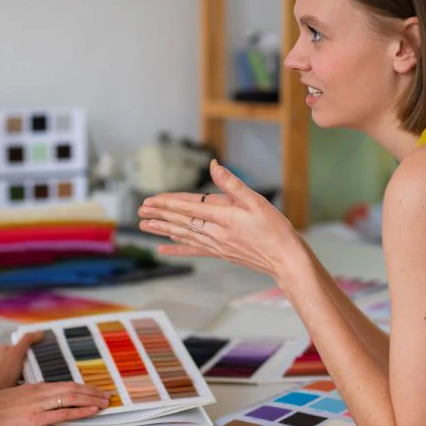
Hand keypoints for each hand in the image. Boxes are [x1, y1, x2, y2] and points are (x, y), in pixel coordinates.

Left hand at [0, 331, 43, 397]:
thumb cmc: (3, 371)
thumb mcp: (17, 351)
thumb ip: (28, 340)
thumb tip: (39, 333)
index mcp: (2, 350)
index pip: (19, 345)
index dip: (29, 347)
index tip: (39, 350)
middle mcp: (2, 360)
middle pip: (22, 358)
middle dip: (31, 361)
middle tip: (40, 364)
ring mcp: (5, 372)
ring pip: (22, 369)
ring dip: (30, 372)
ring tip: (38, 374)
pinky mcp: (8, 382)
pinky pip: (21, 380)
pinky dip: (27, 381)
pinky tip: (32, 382)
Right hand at [0, 381, 109, 425]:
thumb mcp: (11, 396)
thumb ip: (26, 397)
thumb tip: (35, 401)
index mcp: (33, 387)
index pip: (63, 384)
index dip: (81, 387)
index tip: (92, 390)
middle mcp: (39, 392)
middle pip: (72, 388)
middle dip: (91, 391)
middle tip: (105, 395)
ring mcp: (38, 405)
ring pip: (71, 398)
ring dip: (91, 400)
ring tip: (104, 402)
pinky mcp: (36, 419)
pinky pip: (63, 413)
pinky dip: (80, 411)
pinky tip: (91, 411)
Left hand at [137, 159, 302, 277]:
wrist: (286, 259)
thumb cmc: (276, 229)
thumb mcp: (257, 201)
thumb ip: (233, 184)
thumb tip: (215, 166)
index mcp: (224, 217)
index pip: (188, 208)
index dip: (167, 203)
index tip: (150, 200)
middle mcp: (216, 233)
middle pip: (181, 221)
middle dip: (159, 215)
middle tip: (139, 211)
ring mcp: (217, 245)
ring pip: (184, 235)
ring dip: (162, 229)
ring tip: (144, 227)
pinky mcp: (221, 253)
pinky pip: (194, 250)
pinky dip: (177, 248)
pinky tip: (163, 248)